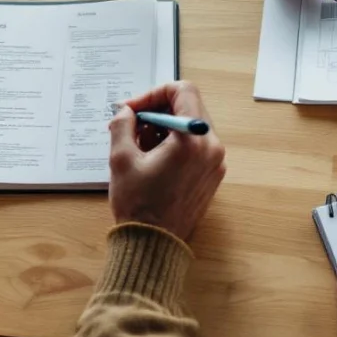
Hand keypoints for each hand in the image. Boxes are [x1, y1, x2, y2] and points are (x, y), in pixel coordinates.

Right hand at [108, 81, 225, 240]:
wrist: (154, 246)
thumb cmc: (139, 206)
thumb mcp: (121, 160)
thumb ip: (122, 125)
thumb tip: (126, 111)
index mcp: (192, 139)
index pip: (182, 91)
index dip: (154, 94)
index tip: (133, 109)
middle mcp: (211, 147)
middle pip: (188, 107)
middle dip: (156, 111)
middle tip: (131, 125)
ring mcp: (216, 162)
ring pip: (191, 126)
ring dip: (164, 128)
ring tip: (138, 146)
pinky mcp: (213, 175)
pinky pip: (196, 145)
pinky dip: (175, 143)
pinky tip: (152, 159)